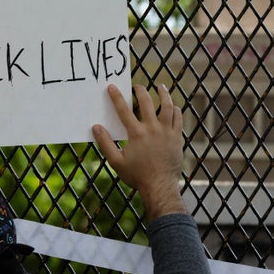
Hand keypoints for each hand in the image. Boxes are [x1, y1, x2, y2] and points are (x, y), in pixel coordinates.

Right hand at [92, 84, 185, 220]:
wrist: (160, 186)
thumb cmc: (137, 175)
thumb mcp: (116, 161)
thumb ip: (105, 143)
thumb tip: (95, 127)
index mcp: (136, 133)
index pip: (124, 110)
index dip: (117, 97)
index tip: (112, 87)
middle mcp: (153, 129)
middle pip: (147, 102)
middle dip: (140, 91)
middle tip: (137, 87)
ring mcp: (167, 132)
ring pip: (168, 106)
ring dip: (163, 94)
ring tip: (160, 87)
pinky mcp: (177, 138)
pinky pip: (178, 119)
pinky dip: (175, 110)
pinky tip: (173, 106)